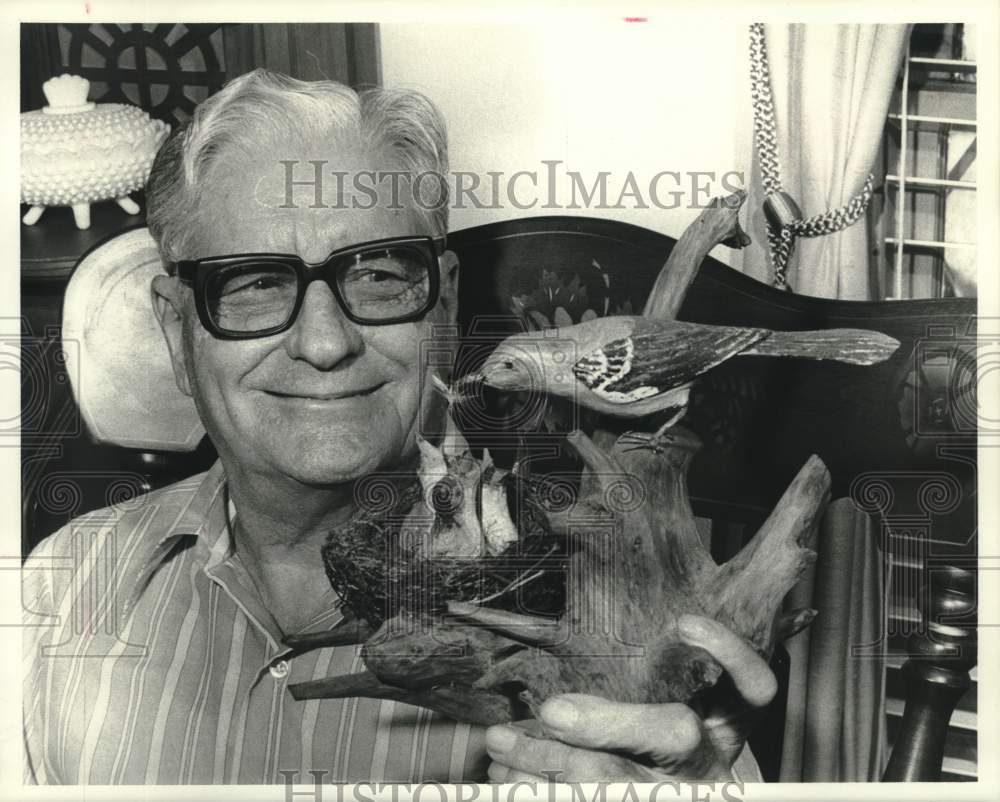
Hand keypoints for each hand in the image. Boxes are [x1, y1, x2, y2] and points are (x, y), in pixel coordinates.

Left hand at [483, 615, 776, 782]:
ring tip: (499, 742)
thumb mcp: (664, 708)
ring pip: (615, 781)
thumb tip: (570, 656)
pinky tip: (504, 777)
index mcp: (724, 726)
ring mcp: (677, 796)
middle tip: (552, 711)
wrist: (667, 797)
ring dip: (546, 762)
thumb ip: (636, 680)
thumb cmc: (653, 749)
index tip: (686, 622)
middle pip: (674, 736)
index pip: (755, 688)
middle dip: (608, 723)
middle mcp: (707, 764)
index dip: (730, 655)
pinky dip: (534, 790)